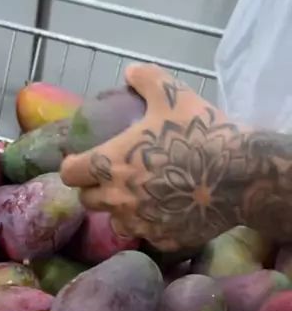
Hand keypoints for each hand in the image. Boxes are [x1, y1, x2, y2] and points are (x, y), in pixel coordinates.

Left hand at [60, 64, 246, 250]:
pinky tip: (166, 213)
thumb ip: (148, 80)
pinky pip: (148, 235)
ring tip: (138, 199)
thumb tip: (131, 71)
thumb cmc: (200, 134)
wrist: (239, 175)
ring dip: (120, 212)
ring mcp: (140, 223)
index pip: (70, 173)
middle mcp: (117, 198)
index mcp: (109, 164)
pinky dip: (152, 225)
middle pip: (88, 201)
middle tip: (110, 179)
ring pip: (116, 223)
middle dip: (94, 191)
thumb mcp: (174, 96)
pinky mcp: (163, 240)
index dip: (73, 168)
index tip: (80, 163)